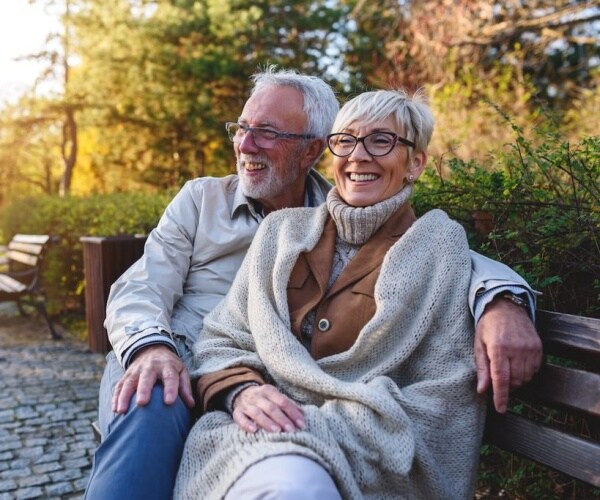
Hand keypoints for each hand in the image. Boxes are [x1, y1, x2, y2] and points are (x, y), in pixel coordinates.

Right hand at [112, 344, 194, 413]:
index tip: (169, 402)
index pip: (170, 377)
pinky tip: (115, 409)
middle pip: (147, 377)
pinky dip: (116, 397)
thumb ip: (185, 387)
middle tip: (142, 403)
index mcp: (167, 366)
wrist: (153, 349)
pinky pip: (120, 385)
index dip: (170, 389)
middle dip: (144, 390)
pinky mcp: (126, 374)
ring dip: (124, 396)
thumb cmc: (170, 366)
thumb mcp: (181, 371)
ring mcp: (136, 370)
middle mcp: (151, 367)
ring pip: (129, 382)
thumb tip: (191, 405)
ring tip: (121, 410)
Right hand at [232, 384, 304, 433]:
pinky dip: (246, 424)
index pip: (283, 401)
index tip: (301, 424)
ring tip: (276, 431)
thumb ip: (288, 404)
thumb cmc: (263, 399)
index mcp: (269, 391)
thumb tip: (303, 414)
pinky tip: (253, 430)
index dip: (293, 413)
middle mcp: (257, 396)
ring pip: (256, 412)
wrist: (240, 393)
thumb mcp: (275, 397)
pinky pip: (240, 417)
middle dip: (282, 419)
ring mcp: (246, 404)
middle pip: (271, 407)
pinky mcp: (237, 412)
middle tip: (291, 430)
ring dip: (267, 422)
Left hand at [475, 297, 542, 412]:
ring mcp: (530, 349)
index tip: (500, 409)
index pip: (501, 379)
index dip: (501, 396)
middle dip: (506, 387)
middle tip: (497, 381)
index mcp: (498, 348)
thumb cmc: (488, 326)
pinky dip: (525, 373)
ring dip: (516, 381)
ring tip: (507, 369)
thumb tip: (482, 390)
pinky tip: (517, 364)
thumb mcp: (479, 344)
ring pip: (525, 378)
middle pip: (514, 381)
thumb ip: (482, 368)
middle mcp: (516, 349)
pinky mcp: (538, 348)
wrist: (507, 307)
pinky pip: (534, 370)